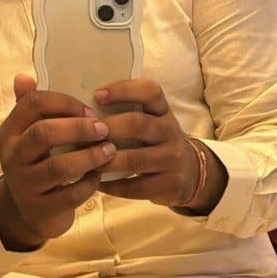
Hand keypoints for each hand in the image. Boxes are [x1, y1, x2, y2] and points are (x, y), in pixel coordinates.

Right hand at [0, 75, 116, 248]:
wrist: (30, 212)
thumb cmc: (38, 162)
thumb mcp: (30, 135)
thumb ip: (31, 106)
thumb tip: (24, 76)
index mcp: (10, 131)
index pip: (32, 104)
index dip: (64, 102)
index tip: (89, 109)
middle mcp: (12, 157)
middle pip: (43, 133)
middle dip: (78, 128)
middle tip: (104, 129)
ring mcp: (24, 185)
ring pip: (59, 167)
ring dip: (89, 156)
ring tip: (109, 150)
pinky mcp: (40, 210)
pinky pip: (70, 195)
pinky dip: (89, 184)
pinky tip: (100, 176)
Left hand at [93, 78, 225, 211]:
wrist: (190, 172)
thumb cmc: (158, 141)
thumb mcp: (152, 121)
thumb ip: (129, 112)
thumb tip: (86, 112)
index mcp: (163, 110)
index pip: (150, 91)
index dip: (124, 90)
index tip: (98, 95)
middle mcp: (170, 131)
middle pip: (138, 124)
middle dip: (108, 128)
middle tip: (86, 134)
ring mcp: (172, 159)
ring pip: (134, 159)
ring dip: (106, 160)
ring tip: (87, 160)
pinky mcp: (170, 184)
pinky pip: (136, 187)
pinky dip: (113, 186)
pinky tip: (98, 183)